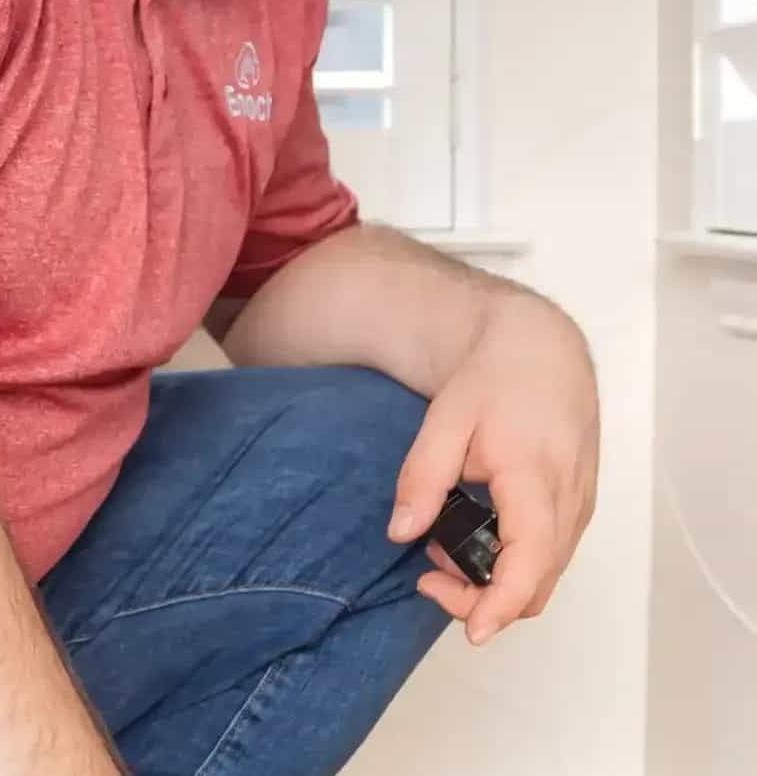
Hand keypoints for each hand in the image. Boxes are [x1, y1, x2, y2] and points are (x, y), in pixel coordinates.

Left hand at [387, 289, 598, 645]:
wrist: (542, 349)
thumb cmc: (495, 379)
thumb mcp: (445, 418)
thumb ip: (423, 476)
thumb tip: (400, 533)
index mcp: (536, 479)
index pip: (529, 563)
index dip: (500, 605)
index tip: (472, 632)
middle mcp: (569, 501)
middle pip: (537, 584)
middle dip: (483, 599)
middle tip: (427, 577)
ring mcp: (580, 507)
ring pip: (546, 574)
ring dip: (496, 581)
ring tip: (440, 548)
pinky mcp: (579, 507)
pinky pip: (551, 554)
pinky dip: (514, 562)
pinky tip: (471, 535)